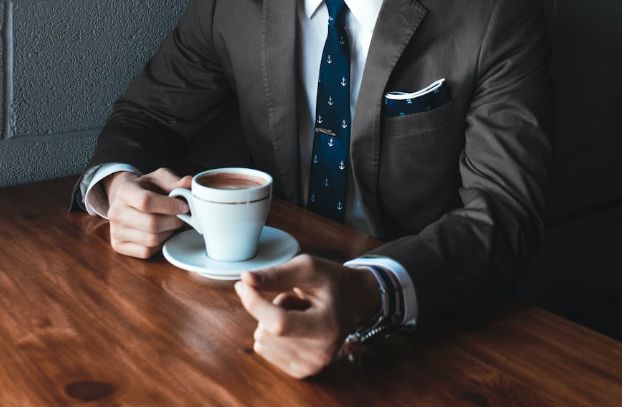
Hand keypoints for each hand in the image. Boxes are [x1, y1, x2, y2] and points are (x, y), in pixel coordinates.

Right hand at [104, 168, 191, 258]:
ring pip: (152, 240)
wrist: (127, 200)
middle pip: (152, 224)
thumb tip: (189, 183)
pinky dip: (159, 244)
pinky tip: (159, 233)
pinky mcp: (118, 246)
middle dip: (173, 221)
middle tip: (180, 216)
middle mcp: (116, 212)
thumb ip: (175, 181)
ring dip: (167, 232)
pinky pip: (147, 251)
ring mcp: (115, 231)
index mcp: (125, 191)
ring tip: (168, 223)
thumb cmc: (147, 189)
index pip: (146, 201)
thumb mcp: (159, 178)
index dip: (170, 206)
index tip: (184, 206)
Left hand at [234, 254, 379, 378]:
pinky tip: (296, 326)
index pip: (279, 323)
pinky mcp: (302, 371)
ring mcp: (312, 366)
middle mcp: (321, 353)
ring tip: (299, 313)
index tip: (243, 285)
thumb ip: (277, 274)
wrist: (356, 301)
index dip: (255, 303)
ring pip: (262, 340)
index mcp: (328, 326)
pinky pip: (264, 350)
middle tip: (298, 301)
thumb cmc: (333, 282)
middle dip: (272, 308)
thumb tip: (245, 279)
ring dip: (273, 321)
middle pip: (266, 332)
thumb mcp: (309, 268)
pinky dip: (273, 334)